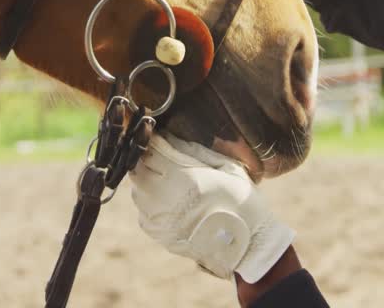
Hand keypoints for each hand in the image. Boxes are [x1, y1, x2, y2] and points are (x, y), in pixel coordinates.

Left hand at [130, 134, 293, 282]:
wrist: (246, 245)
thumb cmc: (241, 201)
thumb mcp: (227, 168)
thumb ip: (196, 152)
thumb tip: (171, 138)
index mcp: (184, 177)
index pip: (152, 151)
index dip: (153, 142)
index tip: (158, 138)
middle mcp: (165, 198)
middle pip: (137, 171)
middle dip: (145, 161)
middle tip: (159, 158)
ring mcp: (159, 218)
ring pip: (137, 192)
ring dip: (146, 182)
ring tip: (165, 181)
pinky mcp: (158, 234)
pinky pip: (143, 212)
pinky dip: (150, 204)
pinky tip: (168, 202)